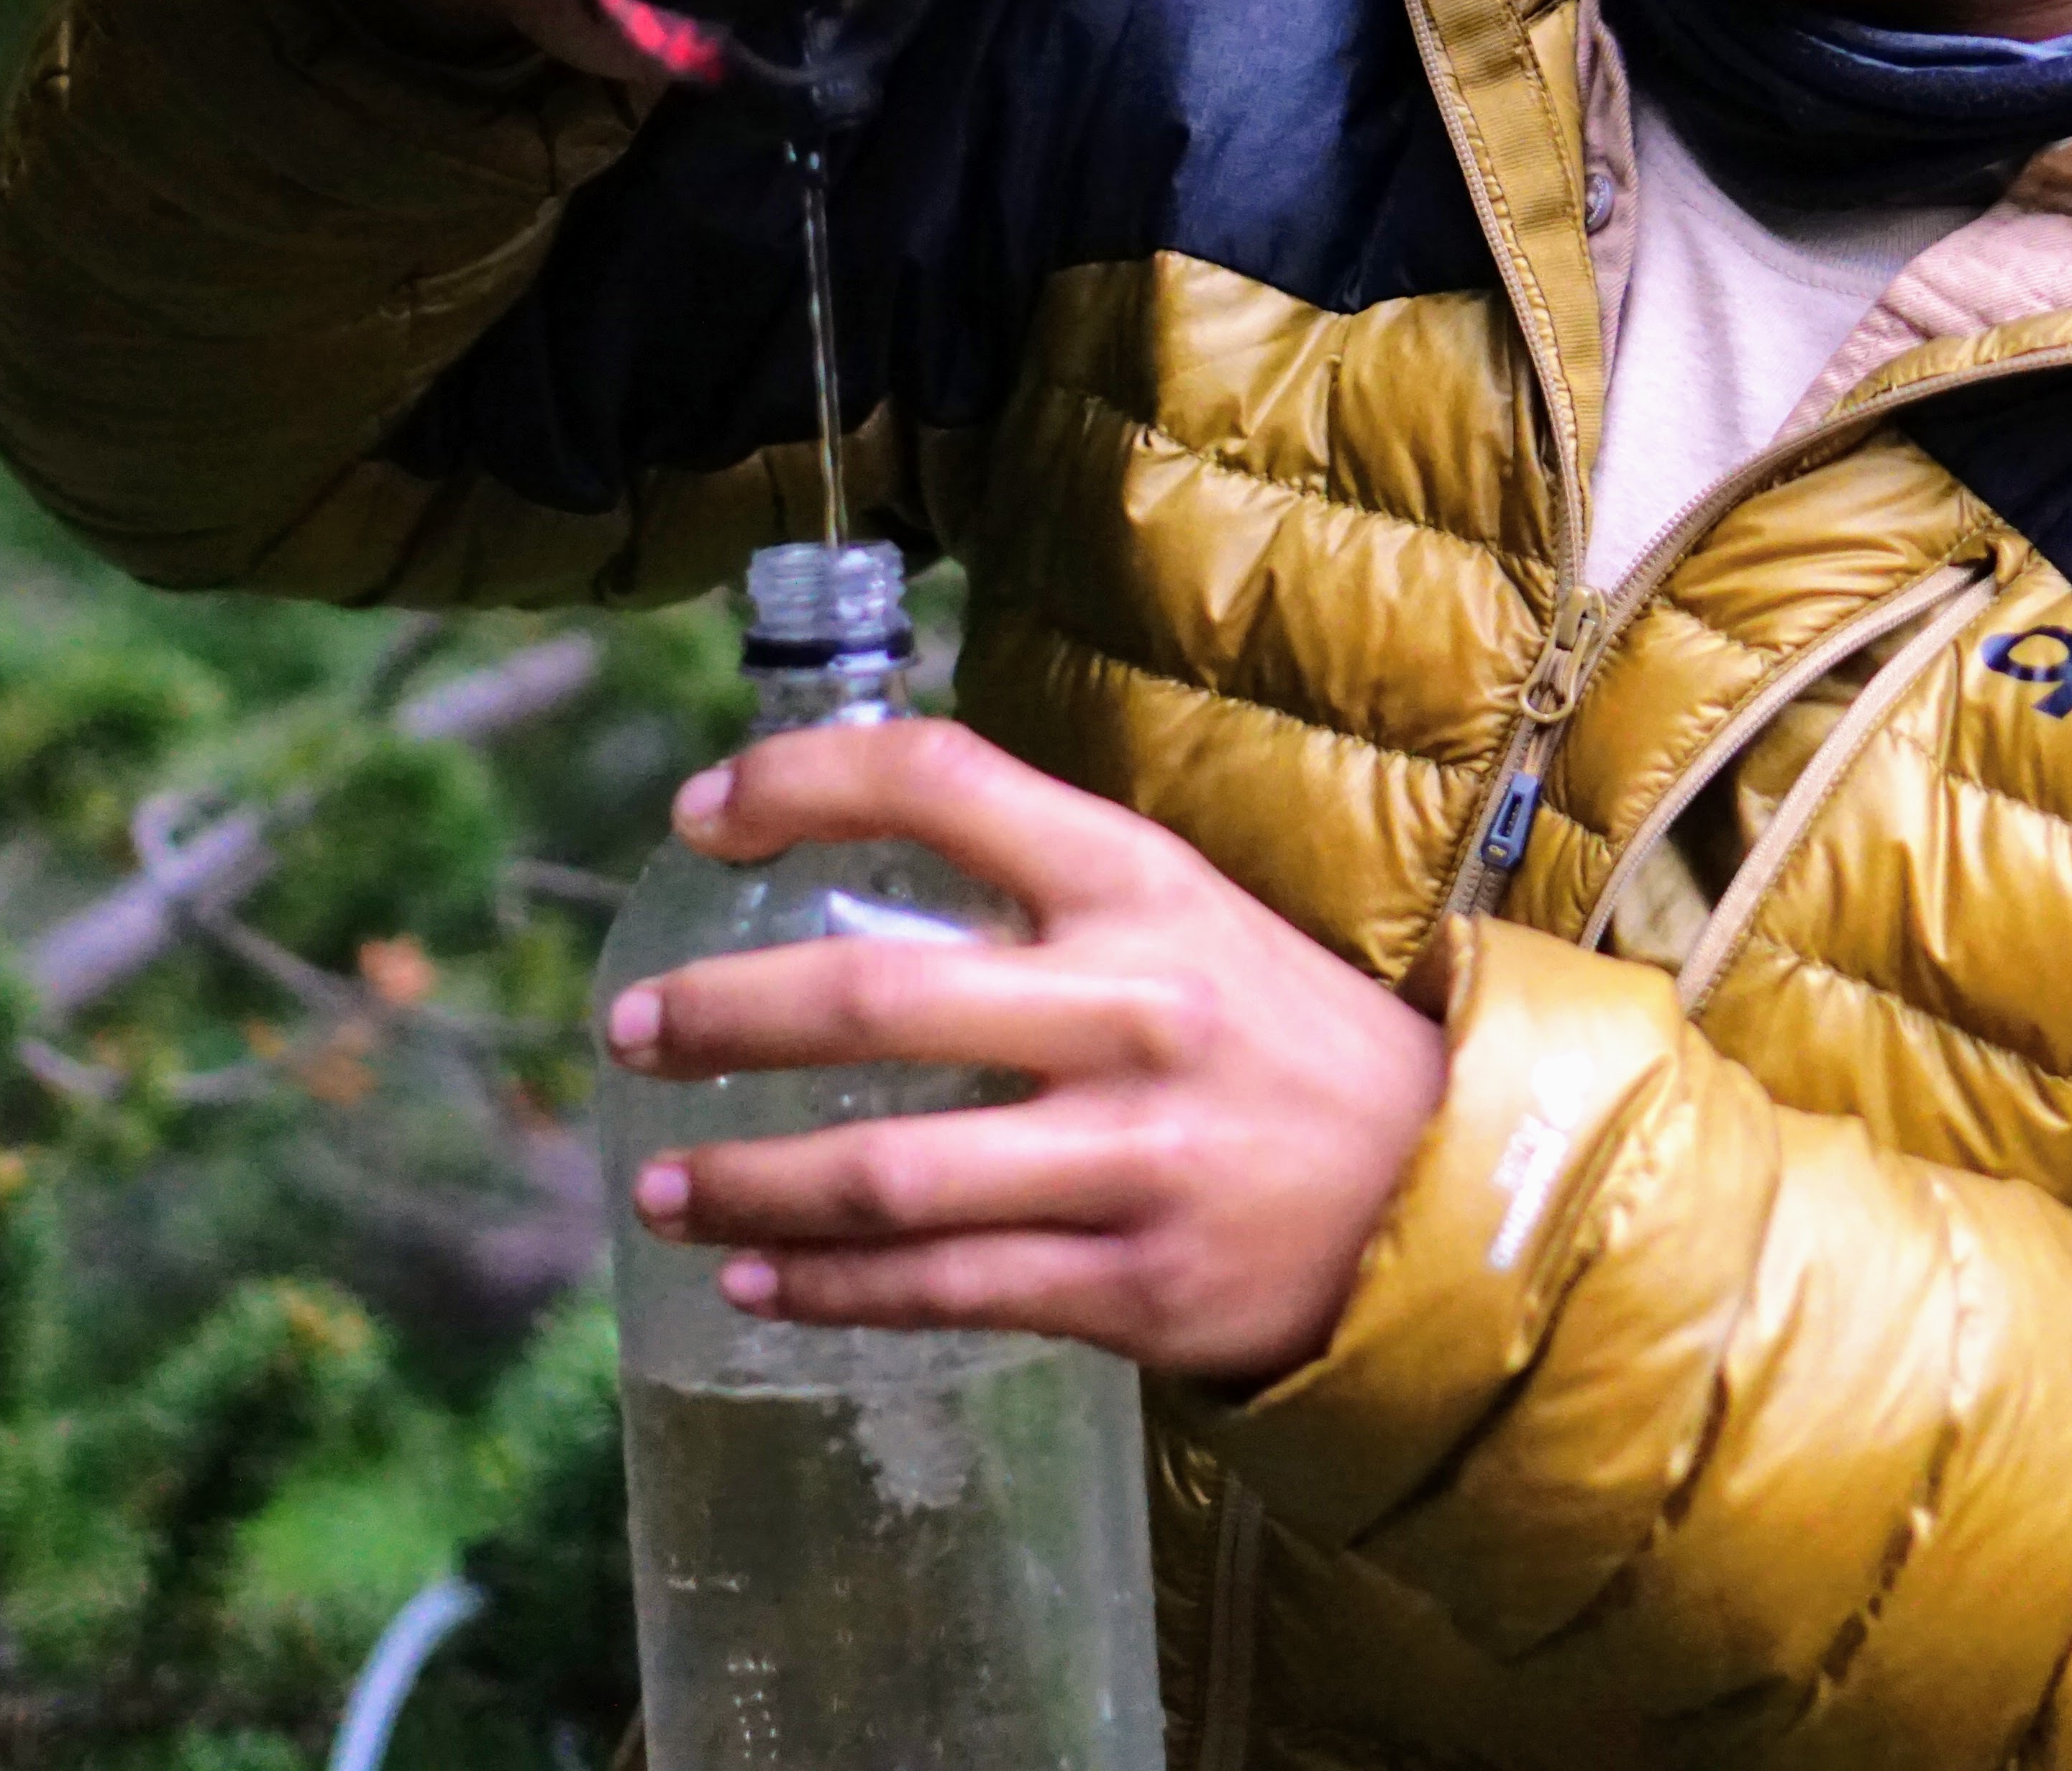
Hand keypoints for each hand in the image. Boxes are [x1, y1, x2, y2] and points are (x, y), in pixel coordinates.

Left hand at [601, 718, 1447, 1383]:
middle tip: (630, 1029)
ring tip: (660, 1183)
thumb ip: (1041, 883)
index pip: (943, 784)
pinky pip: (941, 1289)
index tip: (698, 810)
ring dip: (745, 1179)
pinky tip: (754, 1280)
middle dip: (720, 1017)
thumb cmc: (1278, 1039)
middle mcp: (1131, 1009)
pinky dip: (826, 1290)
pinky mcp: (1132, 1285)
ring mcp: (1131, 1158)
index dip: (800, 781)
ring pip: (886, 1175)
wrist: (1442, 1194)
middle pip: (875, 1001)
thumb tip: (853, 844)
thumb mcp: (1185, 914)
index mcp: (1140, 885)